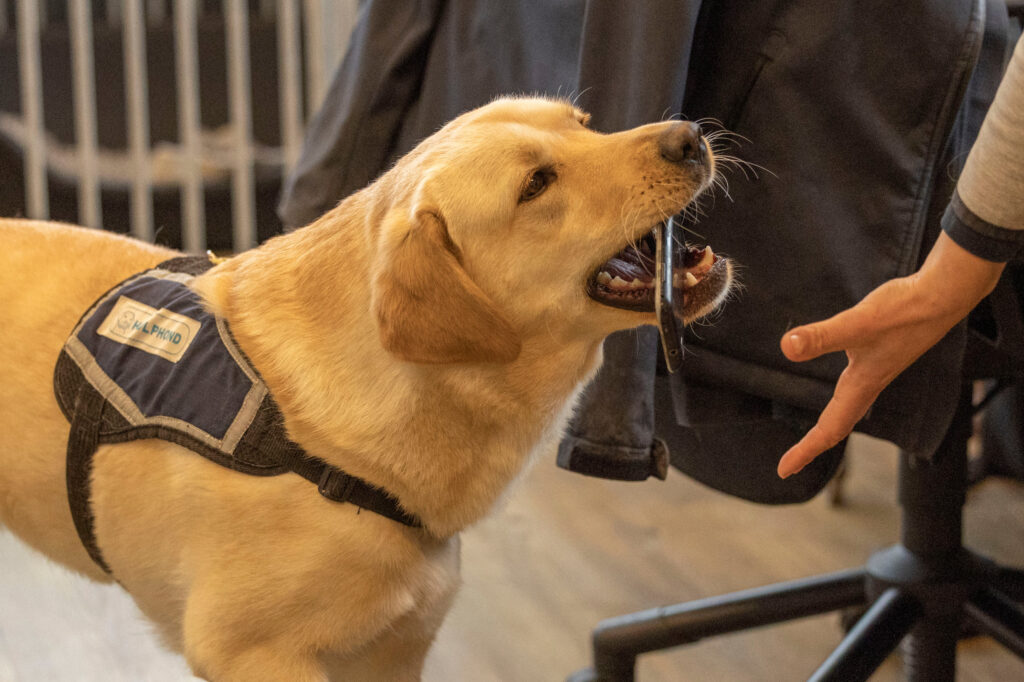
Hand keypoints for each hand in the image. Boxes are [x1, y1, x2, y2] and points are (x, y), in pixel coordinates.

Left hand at [777, 232, 1004, 477]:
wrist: (943, 295)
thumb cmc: (904, 311)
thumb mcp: (857, 323)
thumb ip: (823, 336)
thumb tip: (786, 348)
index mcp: (861, 386)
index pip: (829, 429)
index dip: (805, 451)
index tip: (784, 470)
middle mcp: (869, 384)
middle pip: (839, 426)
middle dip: (815, 446)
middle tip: (793, 462)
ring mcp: (877, 370)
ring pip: (850, 409)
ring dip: (830, 427)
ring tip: (814, 438)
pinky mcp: (882, 354)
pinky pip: (857, 390)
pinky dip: (844, 401)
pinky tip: (843, 390)